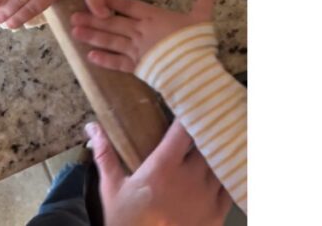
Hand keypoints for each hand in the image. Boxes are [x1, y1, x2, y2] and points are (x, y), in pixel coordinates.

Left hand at [72, 0, 217, 72]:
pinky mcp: (137, 67)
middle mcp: (140, 31)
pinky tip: (89, 56)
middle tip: (72, 16)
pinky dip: (103, 60)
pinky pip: (117, 63)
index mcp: (153, 17)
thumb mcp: (202, 18)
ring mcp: (136, 50)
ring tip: (74, 32)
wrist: (193, 70)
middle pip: (112, 23)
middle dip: (92, 19)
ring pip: (110, 41)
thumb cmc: (196, 42)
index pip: (129, 6)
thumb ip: (204, 0)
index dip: (113, 1)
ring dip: (92, 36)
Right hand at [87, 120, 232, 225]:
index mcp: (163, 167)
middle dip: (202, 134)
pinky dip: (225, 176)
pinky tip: (220, 171)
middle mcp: (190, 178)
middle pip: (206, 143)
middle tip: (198, 125)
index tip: (187, 107)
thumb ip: (106, 154)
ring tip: (211, 146)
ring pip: (219, 162)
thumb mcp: (112, 188)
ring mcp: (206, 197)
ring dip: (214, 154)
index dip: (187, 117)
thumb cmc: (126, 222)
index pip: (184, 130)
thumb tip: (92, 128)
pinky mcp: (217, 214)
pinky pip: (229, 186)